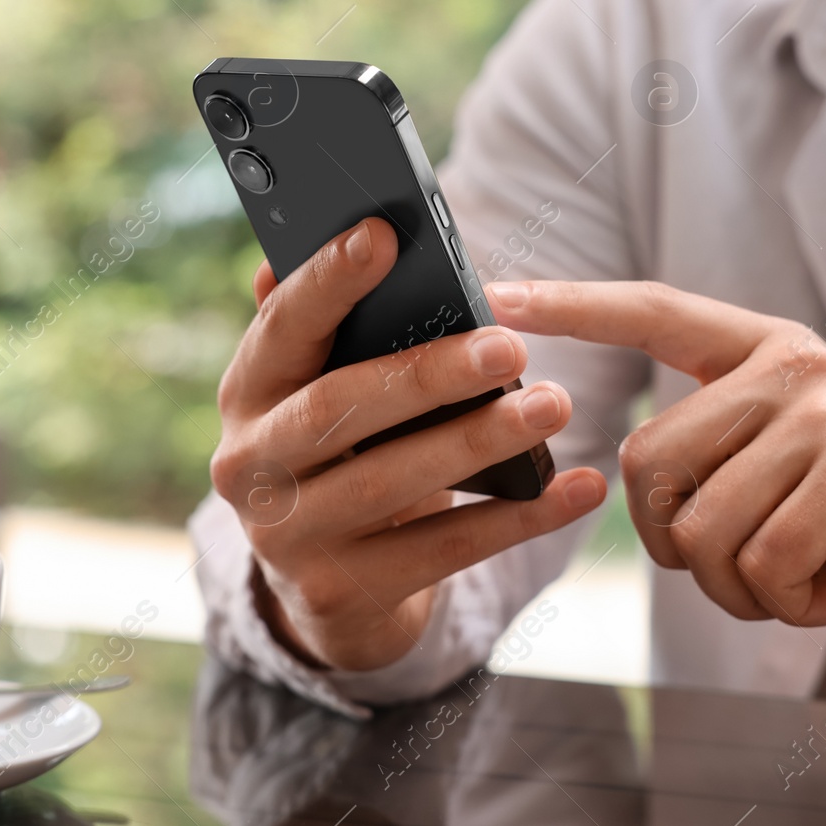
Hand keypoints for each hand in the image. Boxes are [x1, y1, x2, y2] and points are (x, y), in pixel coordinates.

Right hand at [210, 220, 605, 671]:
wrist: (330, 587)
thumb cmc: (347, 453)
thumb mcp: (325, 392)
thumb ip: (337, 326)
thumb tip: (361, 230)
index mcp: (247, 392)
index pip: (281, 326)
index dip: (327, 281)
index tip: (383, 235)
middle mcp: (249, 465)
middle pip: (339, 408)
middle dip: (427, 374)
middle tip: (510, 346)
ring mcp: (288, 537)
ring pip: (392, 483)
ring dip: (479, 442)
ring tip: (554, 404)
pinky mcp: (341, 594)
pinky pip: (442, 550)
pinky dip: (517, 519)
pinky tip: (578, 489)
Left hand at [486, 279, 825, 647]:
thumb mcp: (786, 458)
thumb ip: (715, 441)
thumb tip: (614, 464)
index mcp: (767, 350)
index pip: (654, 310)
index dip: (573, 304)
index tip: (500, 295)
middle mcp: (791, 366)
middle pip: (644, 462)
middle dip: (679, 543)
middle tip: (753, 561)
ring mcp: (823, 415)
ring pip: (698, 527)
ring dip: (738, 584)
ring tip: (807, 572)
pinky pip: (756, 565)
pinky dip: (787, 603)